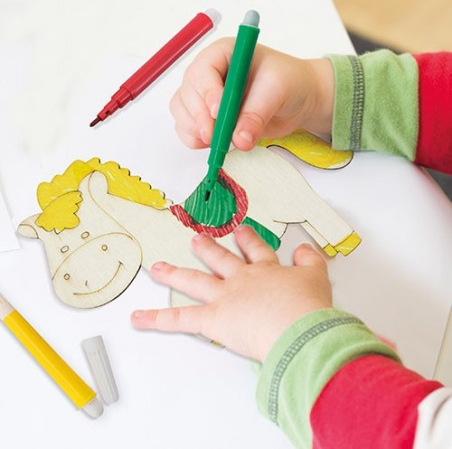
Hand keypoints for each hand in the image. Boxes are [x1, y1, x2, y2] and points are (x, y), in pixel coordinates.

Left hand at [131, 226, 331, 361]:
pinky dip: (157, 319)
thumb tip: (305, 249)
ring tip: (157, 269)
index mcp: (265, 270)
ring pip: (193, 280)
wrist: (300, 327)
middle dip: (206, 249)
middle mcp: (240, 279)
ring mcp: (223, 297)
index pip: (255, 251)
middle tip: (195, 240)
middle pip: (219, 260)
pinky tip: (138, 318)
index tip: (241, 231)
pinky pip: (179, 319)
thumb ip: (311, 261)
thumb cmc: (309, 307)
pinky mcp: (212, 319)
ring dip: (173, 273)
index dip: (248, 240)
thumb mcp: (318, 278)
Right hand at [170, 38, 334, 150]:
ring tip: (217, 140)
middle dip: (200, 117)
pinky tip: (212, 143)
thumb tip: (240, 140)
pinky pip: (188, 129)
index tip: (218, 112)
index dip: (208, 92)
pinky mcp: (206, 117)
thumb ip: (256, 114)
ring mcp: (204, 96)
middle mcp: (209, 73)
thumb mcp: (277, 91)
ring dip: (195, 130)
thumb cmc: (288, 83)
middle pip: (189, 93)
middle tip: (216, 136)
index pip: (204, 69)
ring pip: (183, 112)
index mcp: (224, 54)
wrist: (296, 100)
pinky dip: (195, 140)